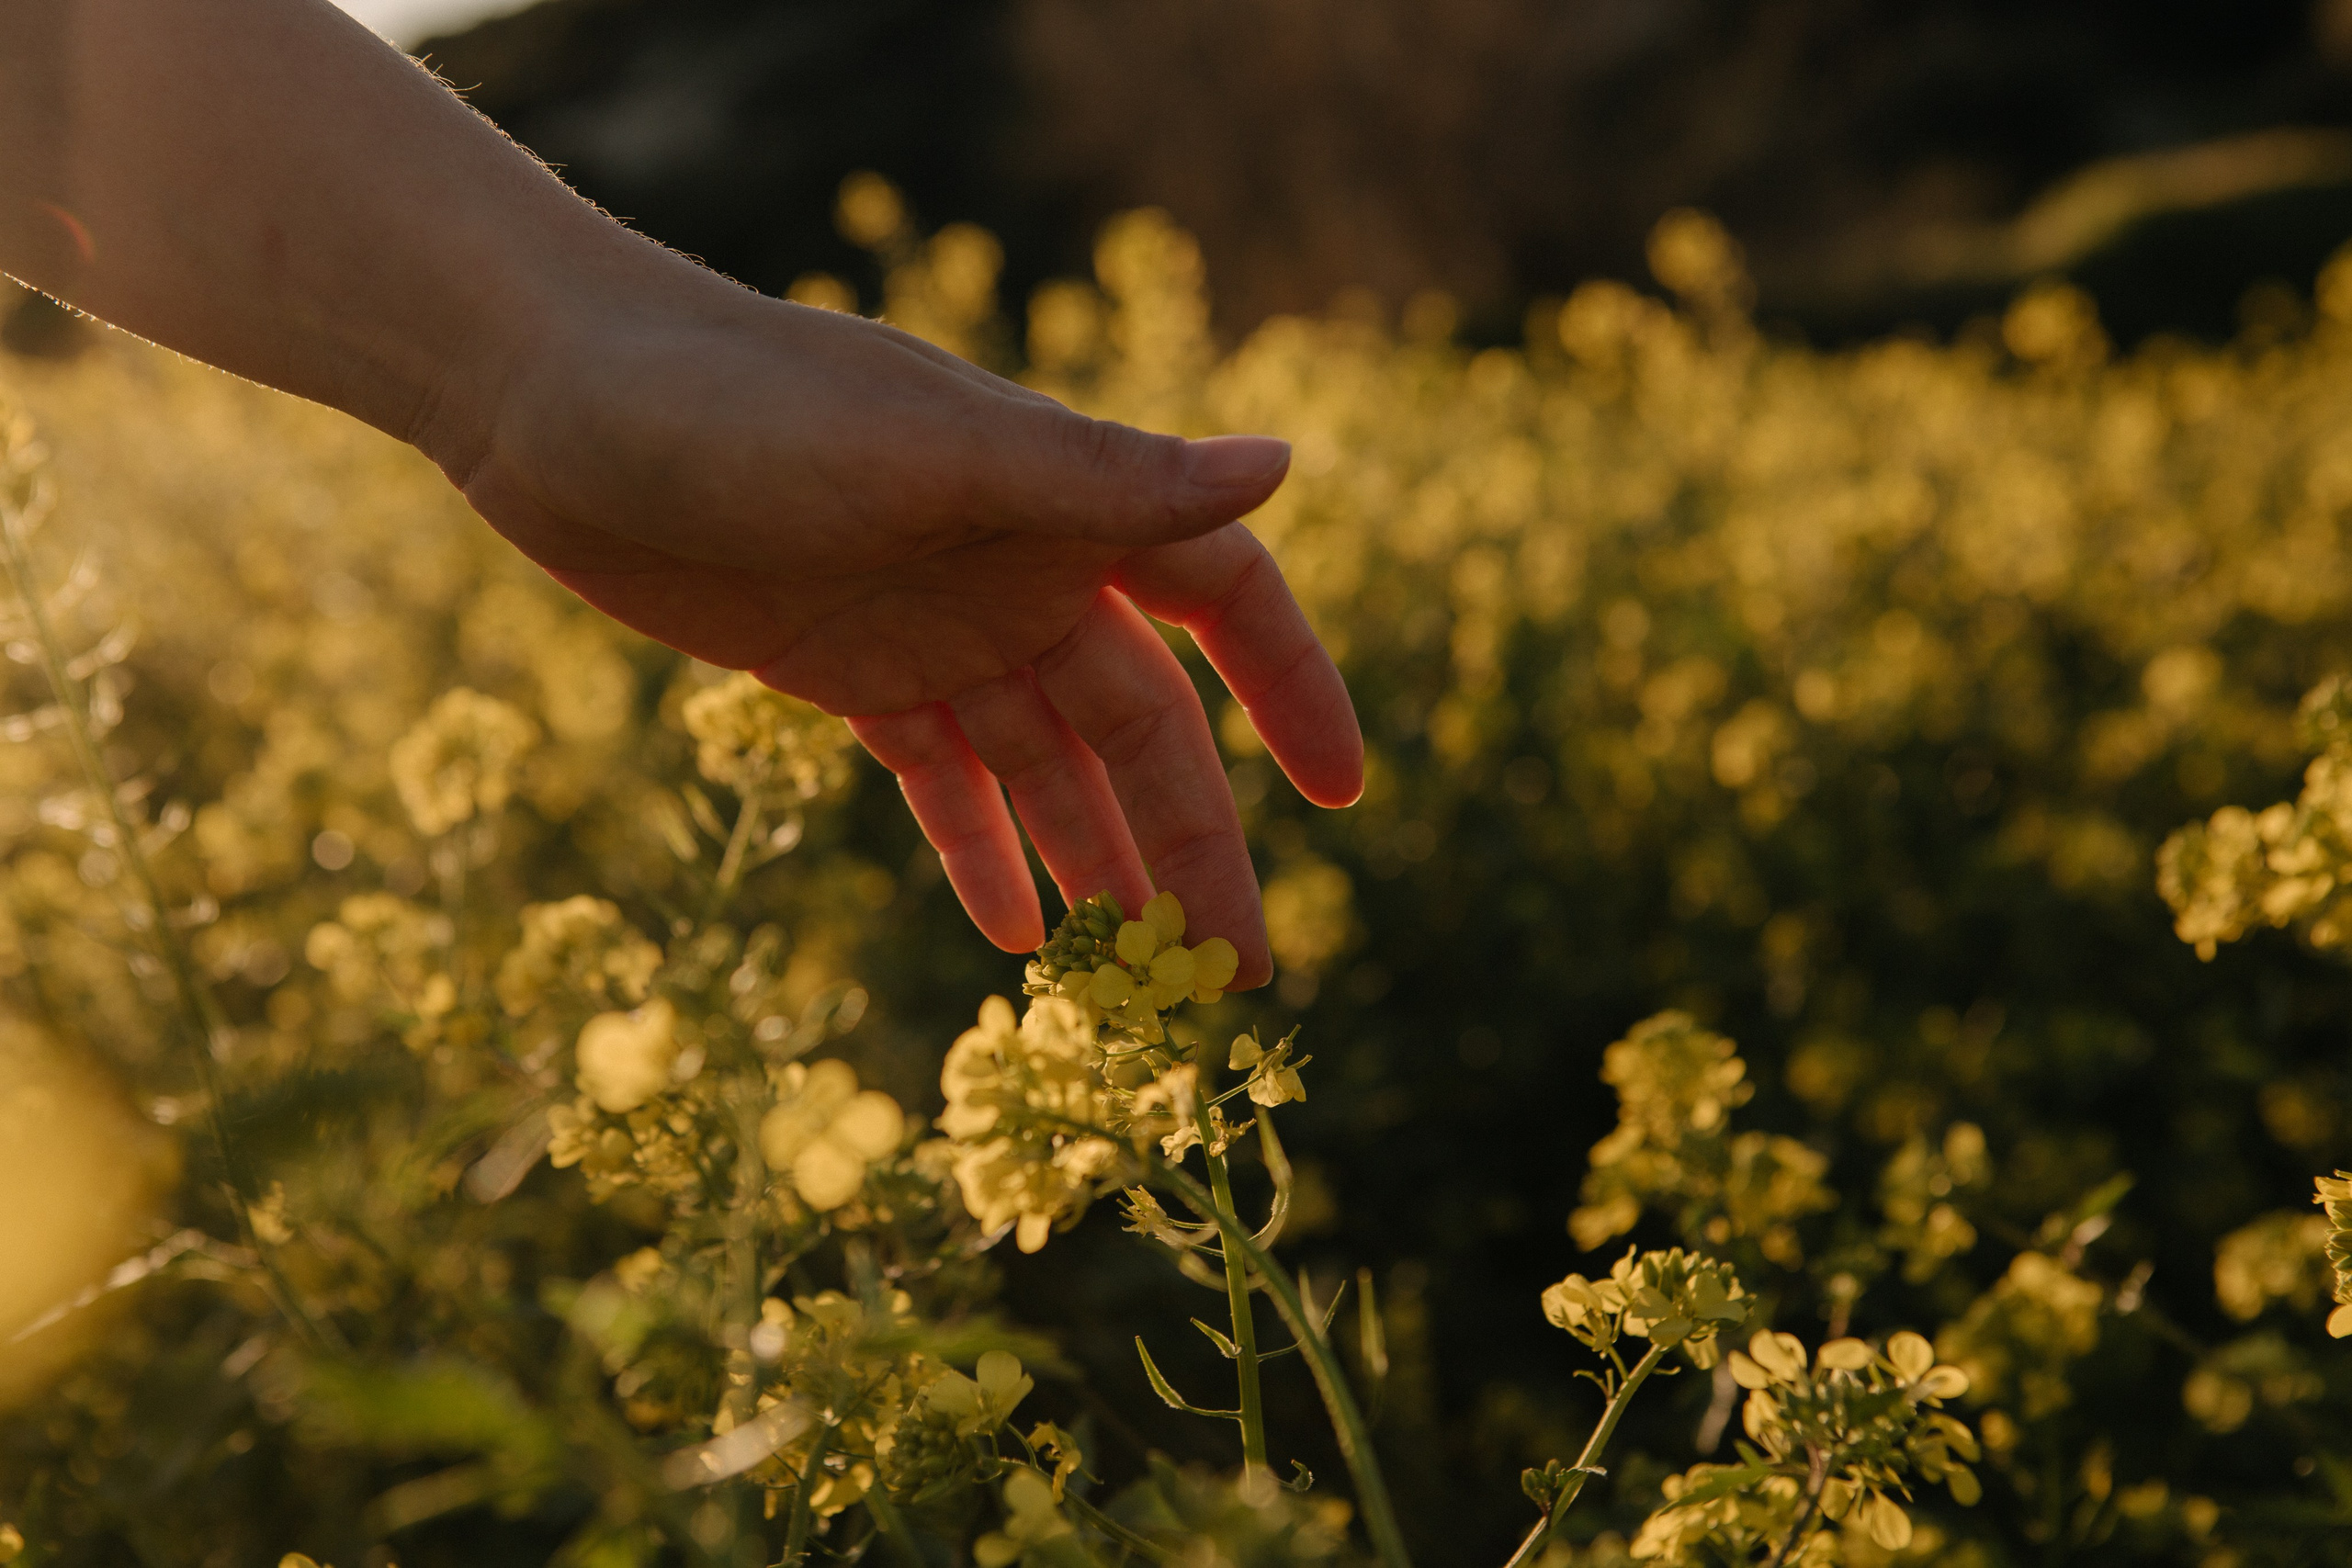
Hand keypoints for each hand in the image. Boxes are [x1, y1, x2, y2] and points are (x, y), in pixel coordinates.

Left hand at [450, 273, 1362, 984]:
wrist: (553, 399)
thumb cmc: (741, 400)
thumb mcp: (926, 451)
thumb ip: (1100, 478)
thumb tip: (1283, 461)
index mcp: (1062, 501)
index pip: (1223, 597)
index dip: (1293, 688)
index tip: (1343, 796)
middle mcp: (1019, 568)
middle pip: (1142, 726)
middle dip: (1192, 844)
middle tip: (1230, 979)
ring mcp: (936, 629)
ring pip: (1050, 772)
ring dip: (1098, 868)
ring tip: (1133, 986)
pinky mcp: (848, 676)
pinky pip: (942, 781)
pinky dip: (982, 850)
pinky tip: (1014, 933)